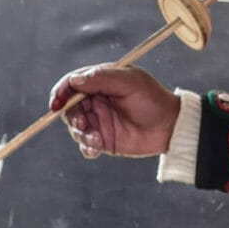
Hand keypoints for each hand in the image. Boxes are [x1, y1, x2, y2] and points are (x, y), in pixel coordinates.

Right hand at [49, 65, 179, 159]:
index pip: (72, 84)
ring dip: (81, 134)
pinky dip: (87, 147)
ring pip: (76, 128)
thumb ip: (101, 78)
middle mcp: (96, 101)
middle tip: (83, 123)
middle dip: (72, 116)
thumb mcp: (129, 82)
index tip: (57, 103)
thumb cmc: (153, 99)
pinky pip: (86, 146)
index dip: (61, 92)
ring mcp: (99, 121)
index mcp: (99, 82)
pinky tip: (96, 148)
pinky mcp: (104, 140)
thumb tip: (74, 80)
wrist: (171, 127)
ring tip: (97, 139)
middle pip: (69, 108)